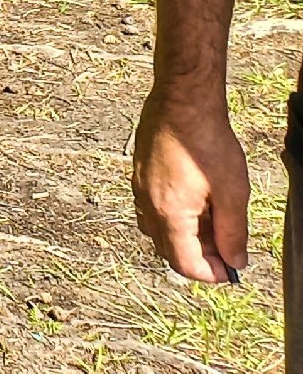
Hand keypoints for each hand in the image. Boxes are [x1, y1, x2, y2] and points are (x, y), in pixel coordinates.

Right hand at [134, 86, 250, 281]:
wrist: (182, 100)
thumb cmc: (208, 141)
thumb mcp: (232, 192)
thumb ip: (233, 233)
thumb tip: (235, 262)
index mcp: (169, 213)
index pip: (185, 264)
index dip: (211, 273)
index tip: (232, 268)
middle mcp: (147, 204)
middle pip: (168, 250)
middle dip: (199, 256)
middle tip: (227, 247)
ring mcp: (139, 186)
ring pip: (158, 230)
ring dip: (186, 237)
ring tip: (213, 223)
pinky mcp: (140, 172)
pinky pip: (152, 208)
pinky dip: (174, 217)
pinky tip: (195, 202)